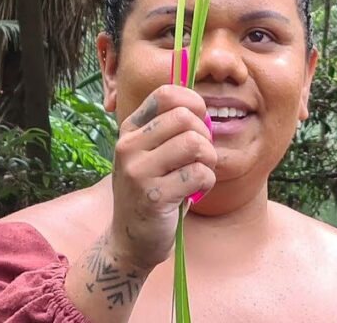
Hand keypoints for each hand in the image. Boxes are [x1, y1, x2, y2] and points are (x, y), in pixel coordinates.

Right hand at [109, 84, 216, 270]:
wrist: (131, 240)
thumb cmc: (151, 191)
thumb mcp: (151, 154)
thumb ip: (170, 129)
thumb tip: (204, 108)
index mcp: (130, 130)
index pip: (166, 94)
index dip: (193, 103)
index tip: (199, 123)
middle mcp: (128, 146)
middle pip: (184, 117)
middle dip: (204, 136)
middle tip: (200, 156)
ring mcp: (138, 171)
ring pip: (194, 144)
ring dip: (208, 160)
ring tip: (199, 173)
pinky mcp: (153, 196)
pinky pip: (199, 173)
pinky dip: (207, 182)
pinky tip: (195, 192)